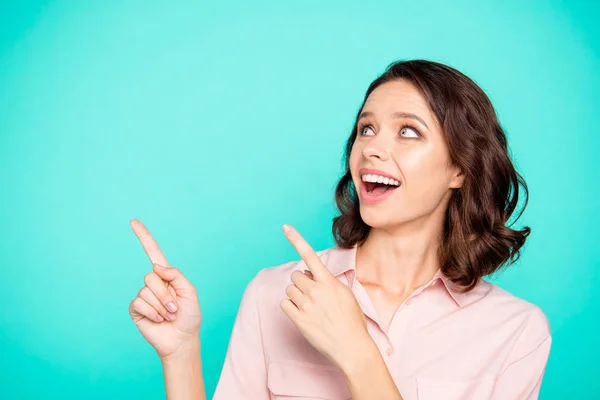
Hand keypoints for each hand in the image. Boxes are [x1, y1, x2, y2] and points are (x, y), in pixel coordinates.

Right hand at [128, 219, 201, 360]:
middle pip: (151, 276)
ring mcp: (143, 296)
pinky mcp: (136, 309)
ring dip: (161, 306)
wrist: (182, 339)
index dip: (144, 237)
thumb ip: (175, 275)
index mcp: (166, 276)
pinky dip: (153, 313)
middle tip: (174, 308)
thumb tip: (156, 266)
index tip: (133, 221)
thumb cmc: (189, 316)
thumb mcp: (189, 291)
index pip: (153, 253)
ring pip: (146, 291)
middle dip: (165, 294)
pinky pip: (140, 303)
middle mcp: (153, 283)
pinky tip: (158, 320)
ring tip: (168, 316)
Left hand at [280, 224, 370, 371]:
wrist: (351, 346)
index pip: (310, 255)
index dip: (296, 239)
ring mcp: (305, 305)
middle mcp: (315, 291)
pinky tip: (302, 314)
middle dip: (302, 283)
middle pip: (296, 276)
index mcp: (329, 282)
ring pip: (289, 290)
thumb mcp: (345, 294)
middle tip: (313, 295)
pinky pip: (284, 304)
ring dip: (296, 295)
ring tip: (310, 307)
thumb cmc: (351, 321)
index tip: (285, 226)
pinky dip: (290, 307)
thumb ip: (328, 282)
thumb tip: (311, 275)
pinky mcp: (298, 319)